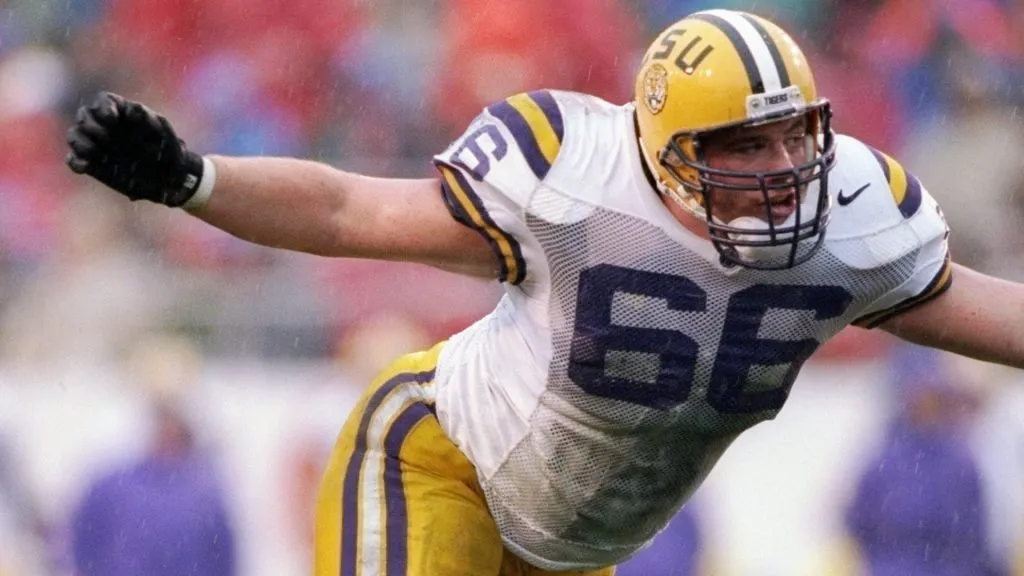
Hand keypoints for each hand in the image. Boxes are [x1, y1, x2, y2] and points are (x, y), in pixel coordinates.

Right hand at [66, 92, 203, 206]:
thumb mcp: (163, 132)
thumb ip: (147, 119)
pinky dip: (75, 162)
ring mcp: (98, 144)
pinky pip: (75, 159)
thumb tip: (131, 109)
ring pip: (76, 135)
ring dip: (80, 142)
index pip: (104, 100)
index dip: (103, 106)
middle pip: (85, 115)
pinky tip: (84, 167)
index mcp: (123, 113)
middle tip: (105, 137)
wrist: (170, 179)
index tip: (110, 118)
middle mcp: (106, 126)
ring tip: (94, 153)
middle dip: (90, 124)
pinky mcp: (93, 164)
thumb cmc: (169, 150)